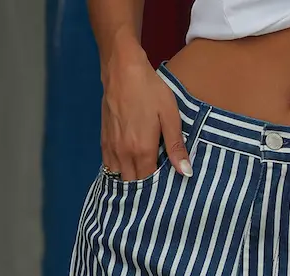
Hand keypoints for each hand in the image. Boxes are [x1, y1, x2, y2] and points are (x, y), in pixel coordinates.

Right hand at [100, 34, 191, 180]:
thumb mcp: (170, 116)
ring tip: (142, 185)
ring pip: (120, 178)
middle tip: (156, 192)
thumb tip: (186, 173)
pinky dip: (119, 173)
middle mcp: (124, 153)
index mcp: (142, 150)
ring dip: (130, 183)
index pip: (149, 183)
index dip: (157, 191)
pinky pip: (110, 167)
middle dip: (144, 191)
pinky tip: (128, 171)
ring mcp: (111, 148)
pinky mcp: (104, 141)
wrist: (122, 69)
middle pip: (133, 184)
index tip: (166, 193)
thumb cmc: (149, 89)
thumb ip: (176, 147)